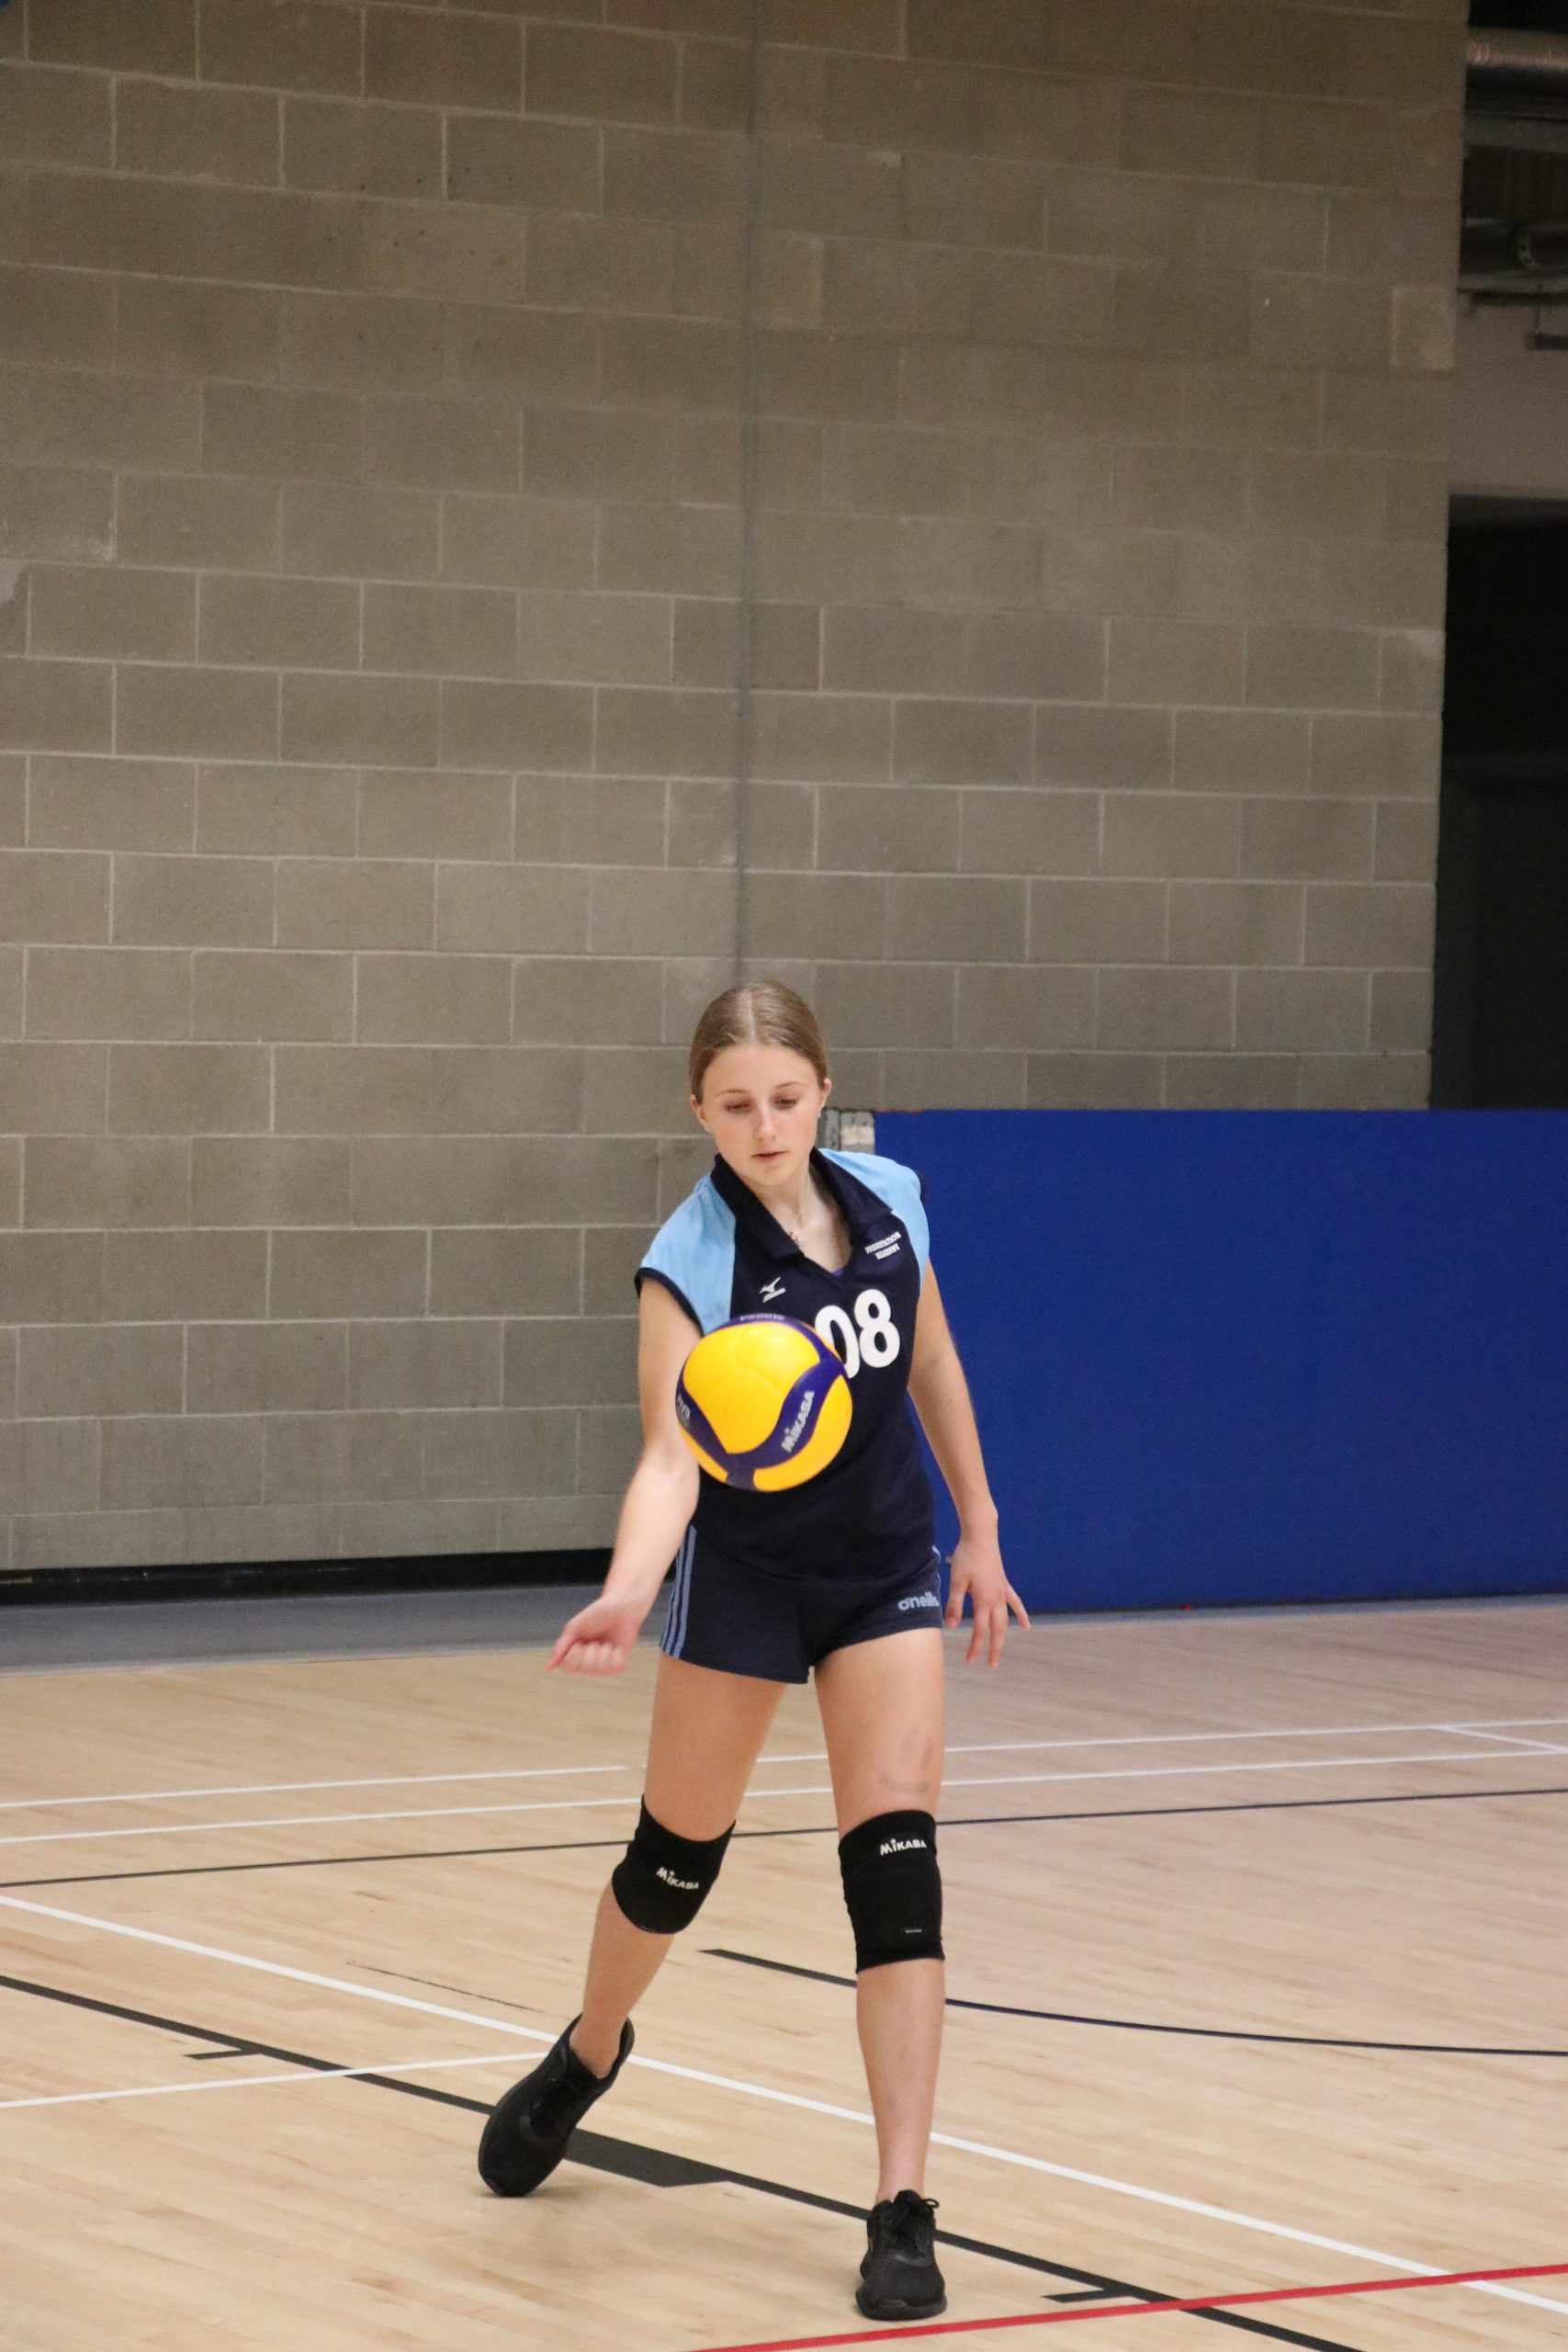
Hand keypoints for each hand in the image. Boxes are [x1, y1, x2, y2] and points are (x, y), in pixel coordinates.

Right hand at [548, 1590, 649, 1675]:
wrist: (622, 1606)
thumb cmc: (597, 1614)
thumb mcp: (575, 1627)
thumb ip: (561, 1646)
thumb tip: (548, 1667)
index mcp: (575, 1653)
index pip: (567, 1668)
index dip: (572, 1658)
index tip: (578, 1643)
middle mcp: (587, 1663)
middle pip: (582, 1671)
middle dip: (589, 1654)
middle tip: (594, 1641)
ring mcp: (603, 1665)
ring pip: (598, 1671)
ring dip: (602, 1653)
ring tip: (605, 1643)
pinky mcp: (618, 1665)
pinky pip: (614, 1668)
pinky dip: (615, 1655)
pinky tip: (616, 1647)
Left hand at [943, 1531, 1029, 1667]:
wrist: (981, 1536)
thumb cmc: (966, 1557)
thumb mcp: (956, 1581)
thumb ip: (955, 1605)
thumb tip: (951, 1626)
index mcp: (984, 1600)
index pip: (980, 1630)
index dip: (975, 1647)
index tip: (970, 1661)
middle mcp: (996, 1599)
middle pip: (997, 1630)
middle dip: (993, 1648)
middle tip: (991, 1666)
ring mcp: (1002, 1591)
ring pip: (1005, 1620)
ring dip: (1003, 1636)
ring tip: (1000, 1650)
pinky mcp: (1003, 1583)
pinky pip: (1015, 1603)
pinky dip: (1020, 1615)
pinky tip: (1026, 1626)